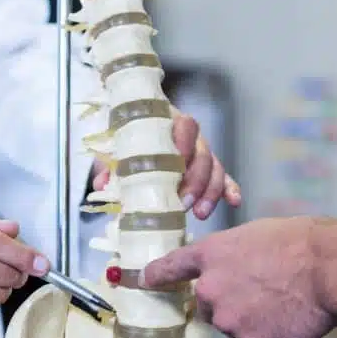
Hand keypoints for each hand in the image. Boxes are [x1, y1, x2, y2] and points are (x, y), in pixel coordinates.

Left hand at [91, 107, 241, 219]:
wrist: (138, 131)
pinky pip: (225, 178)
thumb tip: (102, 184)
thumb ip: (110, 165)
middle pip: (203, 153)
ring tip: (200, 213)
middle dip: (196, 180)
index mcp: (170, 123)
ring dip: (210, 192)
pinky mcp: (210, 170)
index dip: (185, 144)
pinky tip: (235, 202)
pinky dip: (230, 189)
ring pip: (215, 169)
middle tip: (183, 203)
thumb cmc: (129, 140)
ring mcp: (203, 153)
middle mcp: (192, 137)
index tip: (178, 163)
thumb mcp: (118, 150)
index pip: (185, 126)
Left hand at [140, 217, 336, 337]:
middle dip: (230, 303)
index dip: (156, 276)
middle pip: (210, 306)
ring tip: (284, 306)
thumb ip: (236, 257)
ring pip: (235, 327)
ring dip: (252, 321)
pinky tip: (291, 321)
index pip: (172, 267)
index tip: (142, 281)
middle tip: (263, 294)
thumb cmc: (301, 242)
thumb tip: (240, 274)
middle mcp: (211, 290)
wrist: (329, 269)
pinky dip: (272, 337)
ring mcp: (229, 321)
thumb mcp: (258, 236)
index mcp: (211, 255)